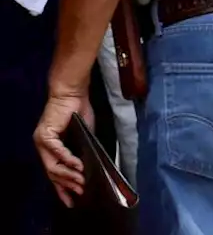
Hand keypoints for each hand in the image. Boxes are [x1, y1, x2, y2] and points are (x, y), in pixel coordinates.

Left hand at [34, 89, 93, 206]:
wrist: (73, 93)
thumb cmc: (79, 111)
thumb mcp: (83, 136)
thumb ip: (81, 151)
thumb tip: (89, 168)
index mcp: (50, 149)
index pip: (54, 174)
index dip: (62, 189)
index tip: (72, 201)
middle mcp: (42, 148)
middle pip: (52, 174)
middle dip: (67, 185)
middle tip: (80, 192)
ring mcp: (42, 142)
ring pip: (52, 166)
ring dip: (68, 175)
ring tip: (81, 182)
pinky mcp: (46, 135)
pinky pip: (57, 152)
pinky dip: (68, 160)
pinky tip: (78, 166)